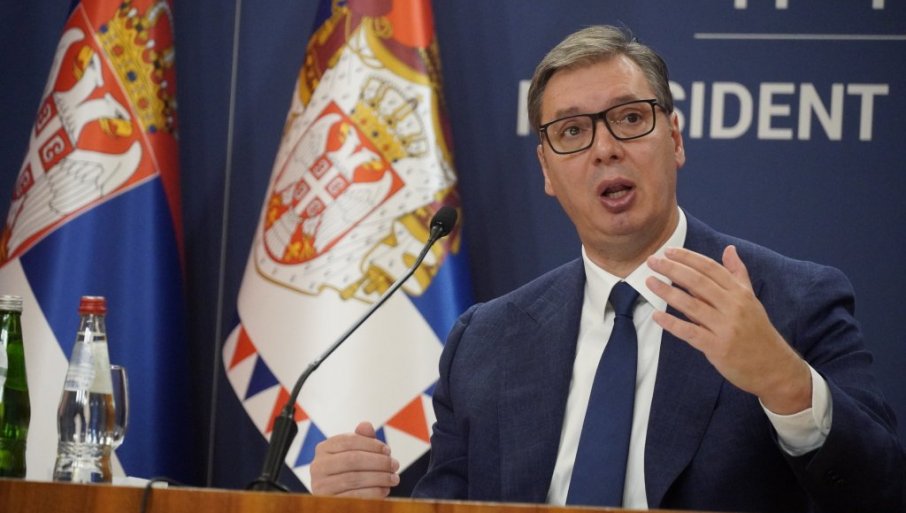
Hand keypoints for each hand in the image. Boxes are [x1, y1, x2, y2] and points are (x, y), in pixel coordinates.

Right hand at [309, 421, 400, 496]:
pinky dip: (373, 492)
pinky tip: (385, 490)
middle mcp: (318, 466)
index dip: (371, 444)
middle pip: (352, 459)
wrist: (339, 501)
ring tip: (394, 478)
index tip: (388, 451)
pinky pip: (354, 496)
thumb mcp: (355, 453)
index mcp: (324, 449)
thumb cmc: (349, 472)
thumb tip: (366, 425)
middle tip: (395, 465)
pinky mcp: (328, 502)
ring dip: (379, 477)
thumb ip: (362, 439)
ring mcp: (320, 485)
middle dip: (378, 461)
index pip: (348, 441)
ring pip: (354, 478)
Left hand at [646, 245, 811, 413]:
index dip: (688, 258)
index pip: (710, 269)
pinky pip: (690, 332)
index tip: (668, 251)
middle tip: (652, 261)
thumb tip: (729, 249)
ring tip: (649, 281)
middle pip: (698, 282)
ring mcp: (725, 327)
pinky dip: (672, 324)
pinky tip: (656, 316)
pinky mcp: (717, 347)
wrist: (774, 367)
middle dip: (672, 270)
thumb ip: (738, 274)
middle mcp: (733, 306)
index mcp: (740, 293)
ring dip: (667, 292)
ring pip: (691, 305)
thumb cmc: (757, 331)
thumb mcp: (751, 299)